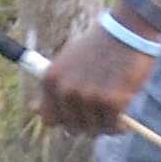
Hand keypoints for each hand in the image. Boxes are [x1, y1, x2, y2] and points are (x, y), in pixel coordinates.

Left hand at [34, 21, 154, 132]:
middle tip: (98, 117)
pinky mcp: (112, 101)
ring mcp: (89, 96)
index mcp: (51, 79)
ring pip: (93, 128)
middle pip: (72, 127)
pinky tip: (124, 121)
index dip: (64, 120)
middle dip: (86, 125)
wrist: (127, 33)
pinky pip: (113, 124)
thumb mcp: (67, 62)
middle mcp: (66, 90)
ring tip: (113, 115)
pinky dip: (119, 126)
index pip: (50, 118)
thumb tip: (34, 109)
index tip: (76, 117)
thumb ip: (53, 86)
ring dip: (104, 126)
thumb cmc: (98, 48)